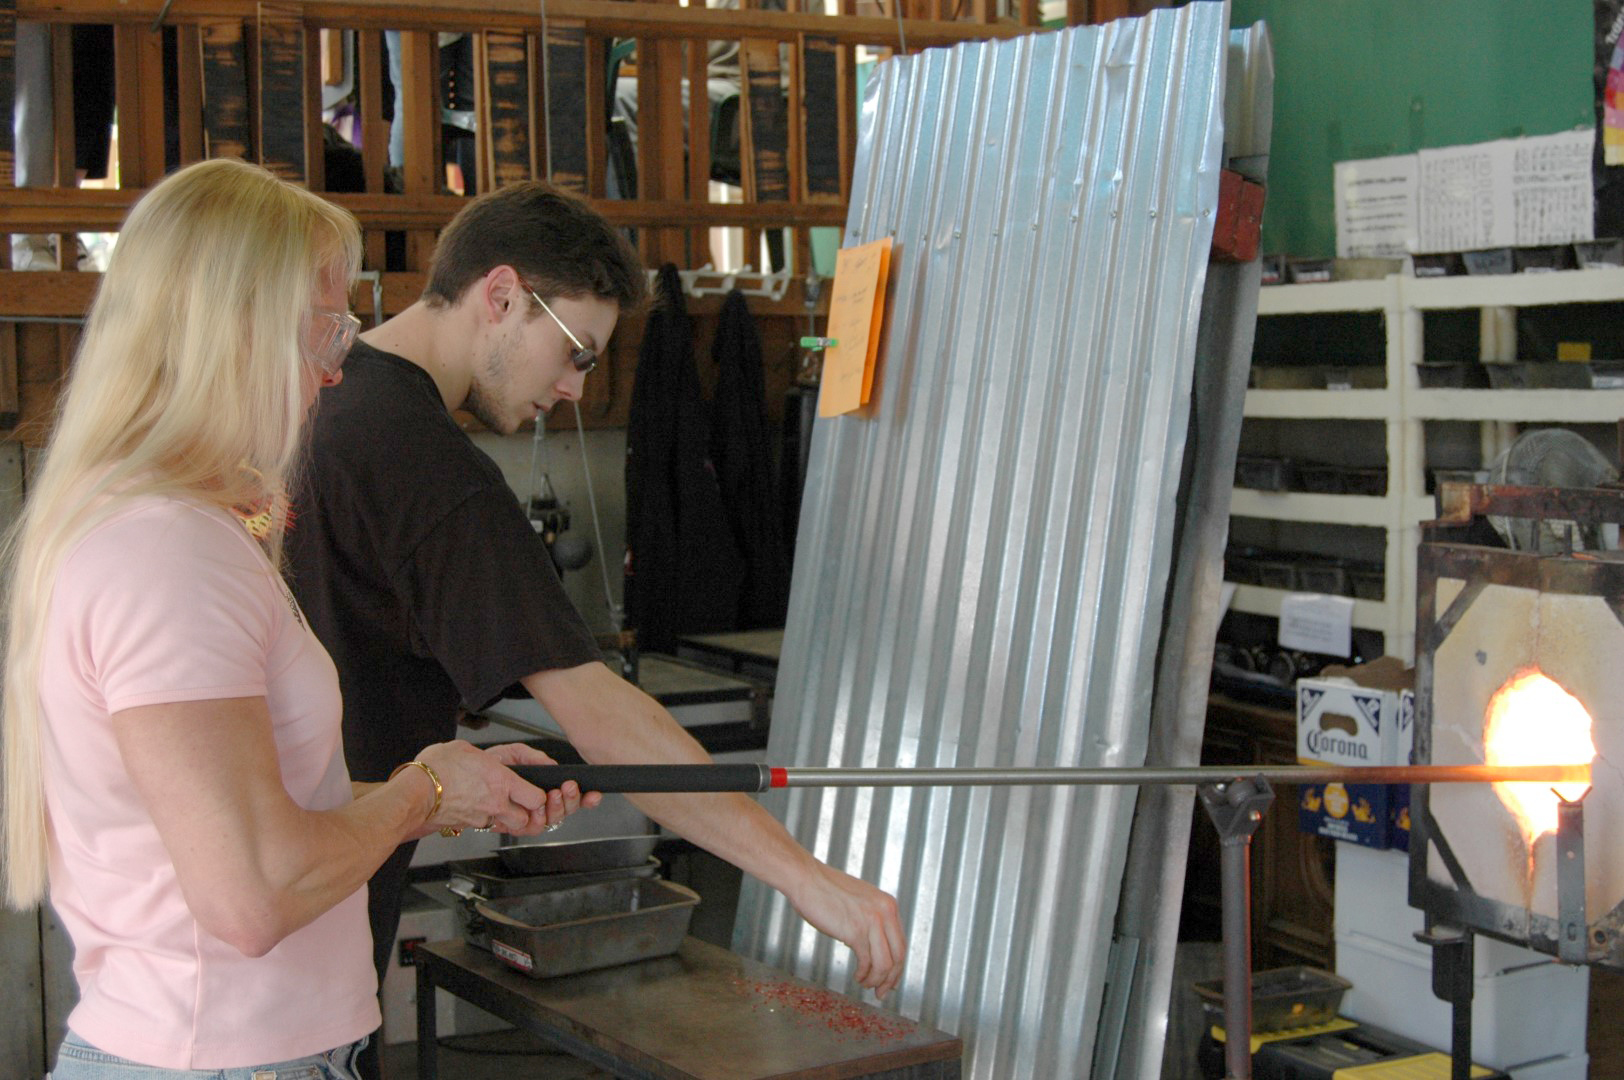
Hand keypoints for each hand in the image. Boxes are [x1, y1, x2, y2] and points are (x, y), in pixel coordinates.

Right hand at [409, 741, 599, 835]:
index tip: (544, 788)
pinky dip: (502, 821)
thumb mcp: (472, 749)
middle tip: (539, 803)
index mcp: (500, 781)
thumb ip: (507, 755)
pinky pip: (496, 827)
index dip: (545, 796)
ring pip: (515, 827)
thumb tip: (530, 762)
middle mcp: (496, 804)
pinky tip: (501, 809)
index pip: (537, 797)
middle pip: (531, 820)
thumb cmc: (436, 768)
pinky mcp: (472, 826)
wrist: (411, 794)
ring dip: (522, 820)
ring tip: (523, 807)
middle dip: (538, 814)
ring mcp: (484, 818)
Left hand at [482, 742, 601, 834]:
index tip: (594, 793)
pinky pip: (532, 828)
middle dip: (573, 800)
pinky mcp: (513, 825)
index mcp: (542, 788)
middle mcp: (538, 805)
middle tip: (569, 787)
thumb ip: (534, 757)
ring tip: (556, 794)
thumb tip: (552, 765)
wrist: (459, 780)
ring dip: (558, 808)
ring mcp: (527, 816)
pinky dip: (540, 820)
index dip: (585, 798)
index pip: (570, 796)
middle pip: (566, 810)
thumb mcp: (512, 754)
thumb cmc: (485, 768)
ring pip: (552, 821)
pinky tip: (540, 808)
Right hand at [784, 859, 905, 998]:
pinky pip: (867, 962)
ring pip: (885, 964)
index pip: (901, 943)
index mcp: (889, 905)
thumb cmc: (827, 890)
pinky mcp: (855, 931)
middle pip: (898, 956)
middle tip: (881, 992)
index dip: (897, 967)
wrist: (807, 879)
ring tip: (865, 984)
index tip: (890, 981)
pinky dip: (863, 974)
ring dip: (875, 980)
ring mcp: (871, 922)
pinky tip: (857, 976)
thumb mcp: (860, 901)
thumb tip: (874, 948)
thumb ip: (872, 919)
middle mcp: (885, 912)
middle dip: (891, 979)